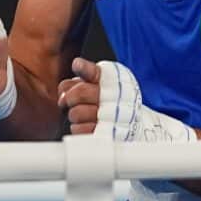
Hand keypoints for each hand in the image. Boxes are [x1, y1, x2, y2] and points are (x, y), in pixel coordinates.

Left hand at [59, 58, 195, 141]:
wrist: (137, 125)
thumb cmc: (113, 101)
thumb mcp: (102, 82)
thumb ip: (82, 78)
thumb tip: (63, 89)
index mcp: (111, 79)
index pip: (94, 70)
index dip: (83, 67)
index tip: (77, 65)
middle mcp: (113, 96)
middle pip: (79, 93)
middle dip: (70, 98)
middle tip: (73, 101)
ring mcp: (111, 116)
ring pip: (76, 114)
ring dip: (75, 116)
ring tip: (85, 115)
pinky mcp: (106, 134)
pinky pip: (79, 130)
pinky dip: (78, 128)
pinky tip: (88, 125)